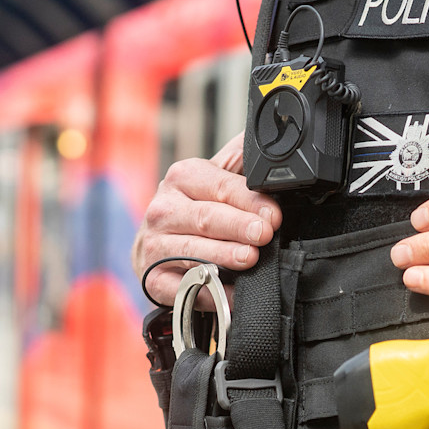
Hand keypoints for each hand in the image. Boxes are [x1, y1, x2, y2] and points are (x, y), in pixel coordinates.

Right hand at [131, 133, 280, 307]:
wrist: (155, 246)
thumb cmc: (192, 209)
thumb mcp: (212, 178)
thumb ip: (239, 160)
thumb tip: (270, 133)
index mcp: (182, 178)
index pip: (221, 187)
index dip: (250, 201)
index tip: (274, 215)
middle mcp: (163, 209)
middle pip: (206, 218)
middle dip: (238, 226)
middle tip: (263, 234)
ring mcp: (155, 245)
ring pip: (193, 251)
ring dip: (222, 256)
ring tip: (249, 259)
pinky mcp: (153, 278)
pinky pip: (182, 288)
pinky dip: (208, 294)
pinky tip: (232, 295)